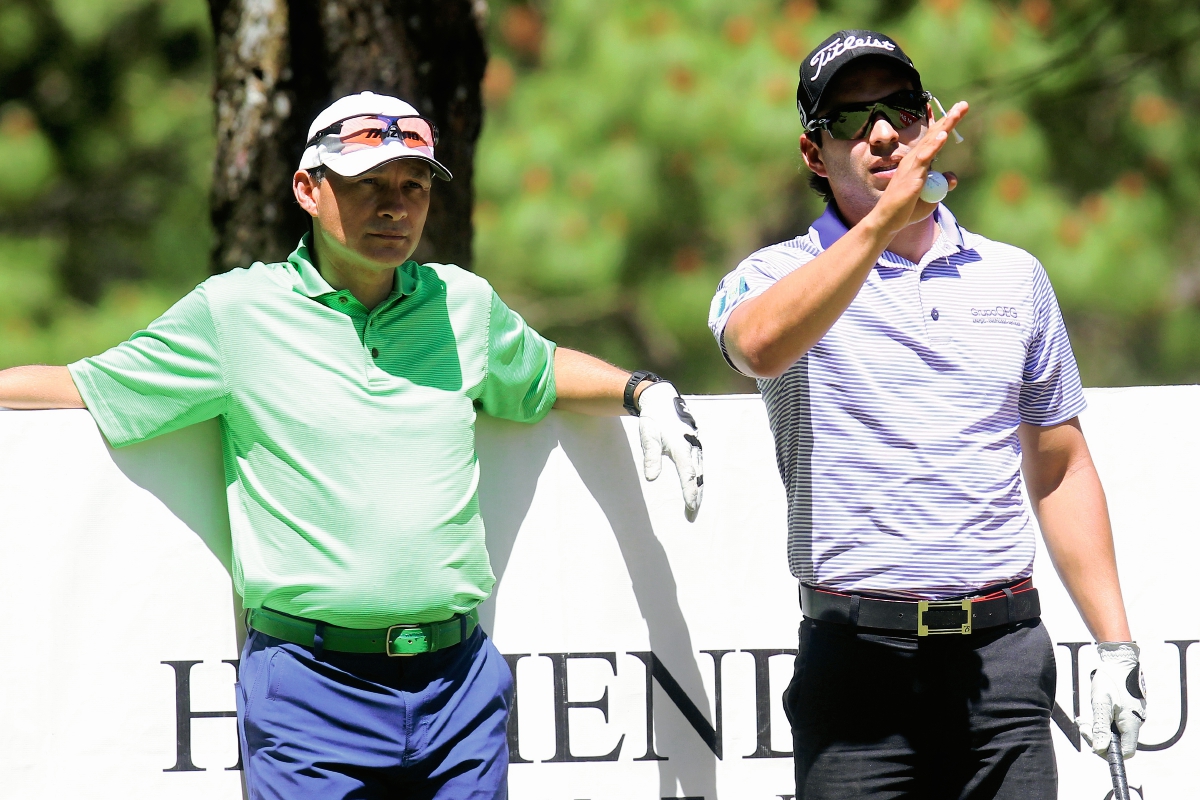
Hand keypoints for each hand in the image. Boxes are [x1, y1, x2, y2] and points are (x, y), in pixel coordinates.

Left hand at [637, 381, 702, 520]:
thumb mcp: (648, 436)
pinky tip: (695, 488)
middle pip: (697, 478)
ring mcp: (695, 447)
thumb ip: (650, 456)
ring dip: (698, 490)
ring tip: (694, 508)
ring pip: (700, 473)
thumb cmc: (654, 419)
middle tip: (692, 516)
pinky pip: (698, 467)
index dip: (690, 493)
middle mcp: (693, 449)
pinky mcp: (694, 446)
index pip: (688, 476)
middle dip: (696, 498)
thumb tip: (651, 478)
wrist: (662, 400)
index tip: (691, 509)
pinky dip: (698, 480)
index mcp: (682, 448)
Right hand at [868, 100, 968, 236]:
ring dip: (945, 126)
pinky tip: (943, 135)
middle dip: (949, 118)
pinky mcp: (912, 174)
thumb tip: (953, 177)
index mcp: (918, 162)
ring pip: (931, 141)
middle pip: (934, 134)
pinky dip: (934, 145)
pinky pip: (925, 157)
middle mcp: (914, 159)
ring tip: (957, 112)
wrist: (888, 220)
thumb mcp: (931, 197)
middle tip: (963, 104)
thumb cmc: (905, 210)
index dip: (945, 124)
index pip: (933, 139)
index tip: (958, 110)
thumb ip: (942, 185)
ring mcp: (912, 165)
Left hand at [1089, 642, 1146, 758]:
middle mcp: (1135, 723)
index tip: (1092, 743)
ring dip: (1098, 729)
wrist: (1119, 660)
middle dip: (1098, 738)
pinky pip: (1115, 723)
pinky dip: (1102, 721)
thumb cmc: (1110, 680)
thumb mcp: (1101, 703)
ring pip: (1115, 732)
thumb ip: (1100, 727)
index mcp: (1132, 724)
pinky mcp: (1128, 711)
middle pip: (1118, 743)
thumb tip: (1100, 749)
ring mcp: (1132, 716)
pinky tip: (1091, 714)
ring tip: (1083, 720)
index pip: (1126, 752)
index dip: (1109, 752)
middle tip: (1082, 726)